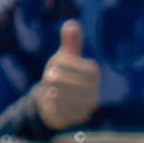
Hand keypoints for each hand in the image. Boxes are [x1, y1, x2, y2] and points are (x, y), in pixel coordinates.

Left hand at [31, 18, 103, 132]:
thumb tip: (71, 24)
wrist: (57, 102)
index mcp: (93, 71)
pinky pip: (61, 112)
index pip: (69, 65)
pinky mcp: (79, 119)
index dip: (57, 65)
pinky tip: (50, 105)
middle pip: (63, 82)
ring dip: (50, 94)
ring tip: (50, 92)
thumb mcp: (64, 58)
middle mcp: (94, 88)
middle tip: (49, 81)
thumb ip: (70, 43)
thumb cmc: (61, 76)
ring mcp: (88, 105)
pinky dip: (52, 108)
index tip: (53, 67)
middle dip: (51, 81)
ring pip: (62, 98)